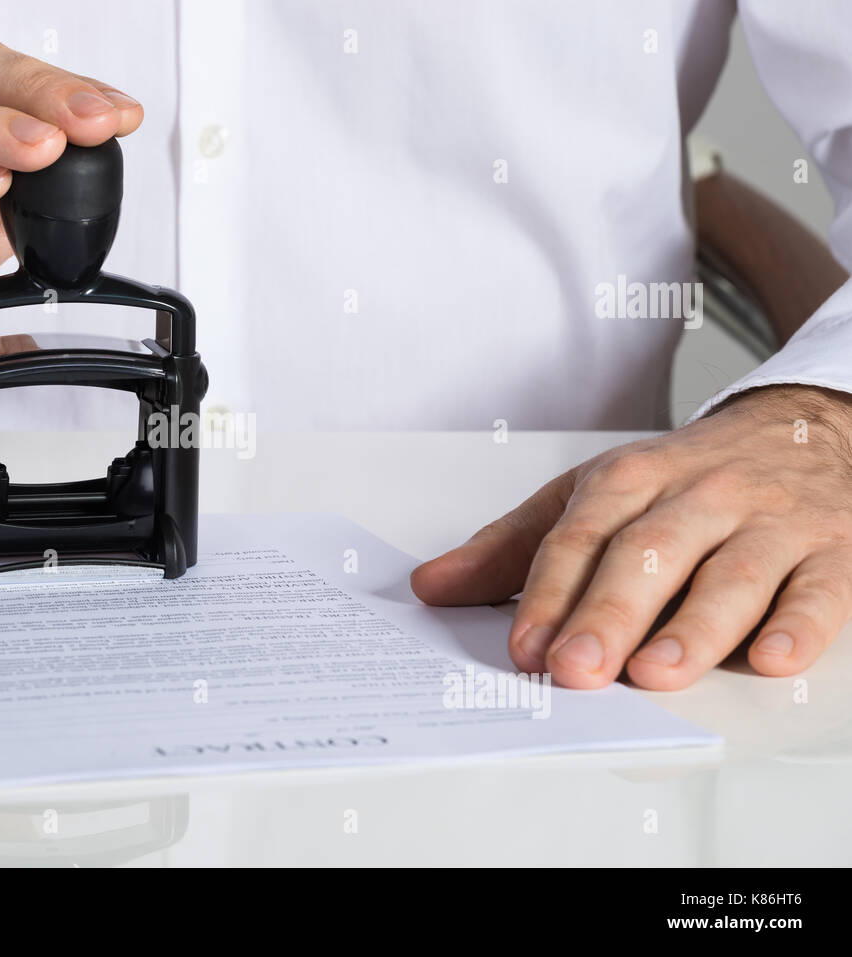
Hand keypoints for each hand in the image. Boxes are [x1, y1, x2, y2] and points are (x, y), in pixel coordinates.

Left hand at [411, 385, 851, 688]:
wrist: (806, 430)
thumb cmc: (684, 479)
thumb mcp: (592, 495)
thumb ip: (513, 546)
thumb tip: (431, 586)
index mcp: (629, 480)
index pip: (579, 536)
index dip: (547, 593)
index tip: (522, 648)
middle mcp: (698, 496)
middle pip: (648, 553)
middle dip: (608, 612)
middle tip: (576, 668)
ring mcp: (769, 523)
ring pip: (732, 573)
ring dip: (695, 625)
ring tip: (657, 671)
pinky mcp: (833, 552)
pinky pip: (820, 589)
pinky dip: (799, 624)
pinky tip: (771, 659)